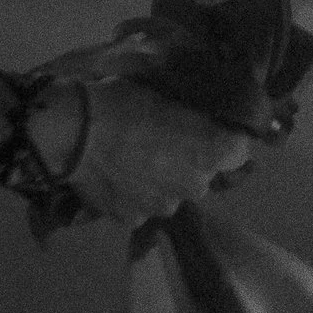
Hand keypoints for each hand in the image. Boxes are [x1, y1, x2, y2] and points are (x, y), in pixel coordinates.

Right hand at [57, 74, 252, 226]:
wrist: (73, 132)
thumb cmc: (121, 101)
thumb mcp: (164, 91)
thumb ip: (191, 113)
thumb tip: (201, 117)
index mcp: (210, 151)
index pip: (239, 151)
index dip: (225, 138)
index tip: (208, 127)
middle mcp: (196, 186)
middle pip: (204, 174)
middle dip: (190, 160)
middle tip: (162, 139)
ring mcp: (164, 207)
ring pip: (172, 192)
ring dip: (161, 180)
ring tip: (132, 159)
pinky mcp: (134, 220)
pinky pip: (142, 206)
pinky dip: (134, 194)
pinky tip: (115, 175)